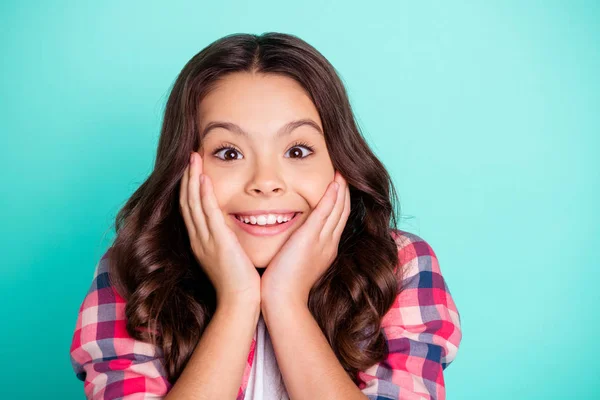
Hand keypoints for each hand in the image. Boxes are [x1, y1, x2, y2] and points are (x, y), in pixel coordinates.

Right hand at [179, 152, 260, 305]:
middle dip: (188, 177)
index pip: (192, 209)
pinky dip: (204, 194)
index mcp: (202, 242)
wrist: (240, 302)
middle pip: (187, 202)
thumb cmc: (240, 282)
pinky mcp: (218, 242)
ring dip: (193, 179)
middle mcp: (199, 239)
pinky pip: (208, 213)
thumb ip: (228, 241)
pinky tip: (203, 178)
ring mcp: (206, 240)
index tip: (193, 170)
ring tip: (193, 158)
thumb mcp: (230, 256)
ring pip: (194, 203)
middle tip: (190, 156)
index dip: (190, 188)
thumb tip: (233, 230)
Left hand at [260, 170, 350, 305]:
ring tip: (343, 172)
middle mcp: (328, 243)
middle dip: (345, 192)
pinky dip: (331, 197)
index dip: (340, 202)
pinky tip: (334, 183)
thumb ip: (299, 250)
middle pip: (342, 212)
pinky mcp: (310, 238)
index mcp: (325, 249)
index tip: (339, 187)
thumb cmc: (284, 286)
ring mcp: (322, 240)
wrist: (283, 301)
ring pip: (338, 209)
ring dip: (341, 189)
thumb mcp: (297, 264)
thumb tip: (293, 242)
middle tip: (345, 173)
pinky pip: (325, 213)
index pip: (337, 220)